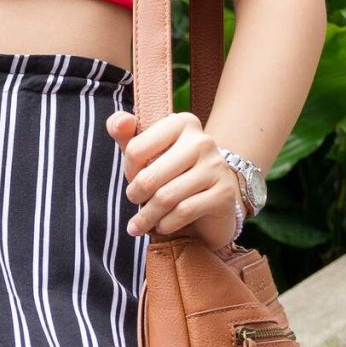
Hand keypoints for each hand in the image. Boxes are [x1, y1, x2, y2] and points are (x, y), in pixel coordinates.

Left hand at [105, 108, 239, 251]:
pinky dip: (166, 224)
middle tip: (135, 204)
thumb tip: (121, 120)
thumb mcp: (147, 152)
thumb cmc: (173, 174)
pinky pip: (184, 212)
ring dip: (147, 217)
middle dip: (135, 196)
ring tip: (140, 224)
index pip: (136, 149)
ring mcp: (216, 166)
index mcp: (182, 123)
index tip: (133, 179)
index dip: (129, 171)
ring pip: (166, 197)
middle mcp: (203, 140)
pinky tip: (162, 226)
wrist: (212, 202)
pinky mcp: (224, 193)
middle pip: (150, 177)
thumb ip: (126, 134)